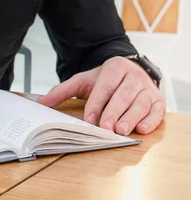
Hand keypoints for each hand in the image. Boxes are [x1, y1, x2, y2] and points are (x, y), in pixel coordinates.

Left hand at [37, 57, 164, 135]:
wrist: (129, 72)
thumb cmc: (105, 80)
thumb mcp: (83, 81)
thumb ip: (62, 91)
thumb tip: (40, 103)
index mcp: (115, 68)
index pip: (105, 86)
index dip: (97, 103)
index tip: (89, 119)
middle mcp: (134, 76)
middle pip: (124, 96)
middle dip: (114, 113)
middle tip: (105, 128)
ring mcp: (148, 88)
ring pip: (140, 104)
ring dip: (131, 119)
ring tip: (121, 131)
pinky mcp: (159, 100)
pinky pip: (158, 111)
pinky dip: (151, 121)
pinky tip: (141, 129)